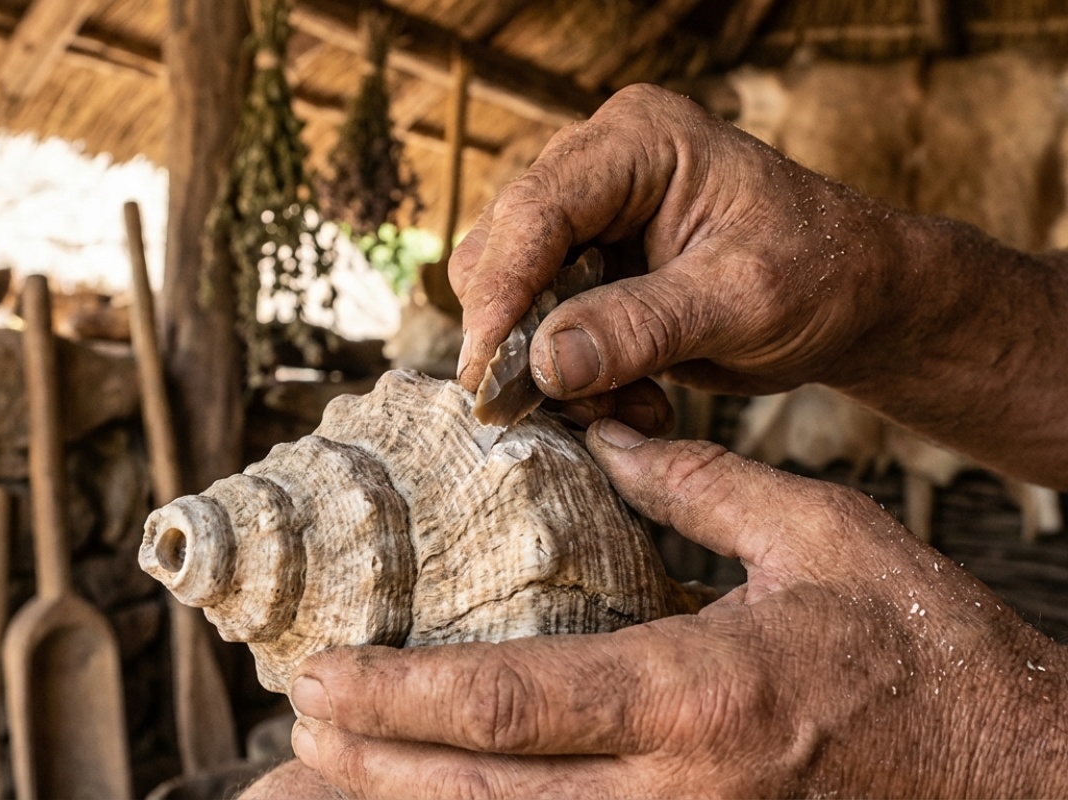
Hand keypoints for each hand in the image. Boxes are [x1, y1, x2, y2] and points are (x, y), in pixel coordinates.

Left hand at [285, 421, 1067, 798]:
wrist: (1015, 765)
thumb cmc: (921, 643)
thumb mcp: (813, 533)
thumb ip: (694, 484)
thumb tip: (602, 442)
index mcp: (698, 692)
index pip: (510, 704)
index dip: (400, 696)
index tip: (323, 677)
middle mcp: (677, 792)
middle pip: (485, 794)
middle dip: (375, 767)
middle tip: (297, 726)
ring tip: (331, 774)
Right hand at [452, 84, 909, 414]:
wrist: (858, 299)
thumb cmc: (823, 276)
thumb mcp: (741, 301)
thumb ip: (641, 327)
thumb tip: (545, 364)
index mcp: (639, 141)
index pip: (537, 209)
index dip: (502, 292)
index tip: (484, 372)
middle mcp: (598, 168)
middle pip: (506, 251)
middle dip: (521, 337)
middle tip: (555, 409)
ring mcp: (590, 221)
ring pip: (514, 297)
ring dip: (551, 366)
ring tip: (627, 404)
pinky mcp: (591, 271)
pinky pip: (543, 327)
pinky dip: (574, 376)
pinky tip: (637, 397)